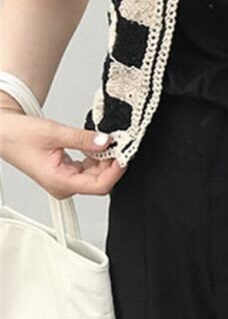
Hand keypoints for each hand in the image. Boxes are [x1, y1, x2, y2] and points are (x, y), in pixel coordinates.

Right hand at [0, 107, 125, 198]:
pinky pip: (90, 168)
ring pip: (97, 175)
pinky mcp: (67, 172)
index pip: (99, 186)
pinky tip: (97, 144)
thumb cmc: (19, 136)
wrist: (2, 133)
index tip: (125, 154)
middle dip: (113, 163)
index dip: (116, 171)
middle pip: (101, 181)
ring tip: (109, 141)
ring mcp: (66, 180)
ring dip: (106, 159)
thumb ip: (82, 138)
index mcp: (60, 182)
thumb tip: (106, 141)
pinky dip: (97, 157)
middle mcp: (64, 185)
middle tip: (120, 143)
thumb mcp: (54, 133)